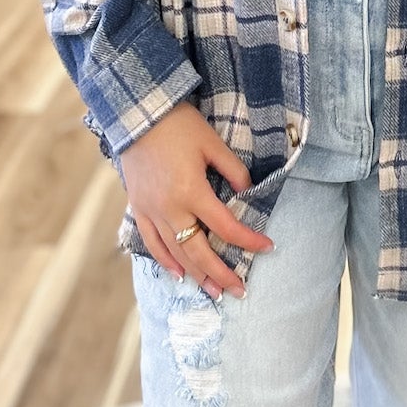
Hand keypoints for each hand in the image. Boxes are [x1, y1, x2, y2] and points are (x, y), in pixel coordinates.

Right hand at [118, 100, 275, 300]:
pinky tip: (179, 274)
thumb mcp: (212, 143)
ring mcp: (151, 211)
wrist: (138, 114)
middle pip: (199, 251)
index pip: (226, 226)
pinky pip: (152, 243)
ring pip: (176, 253)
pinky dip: (166, 261)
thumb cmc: (179, 126)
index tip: (268, 247)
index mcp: (192, 191)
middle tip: (240, 291)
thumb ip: (233, 170)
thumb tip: (248, 192)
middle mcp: (170, 208)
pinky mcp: (138, 208)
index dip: (249, 240)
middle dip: (221, 274)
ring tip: (214, 292)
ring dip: (197, 275)